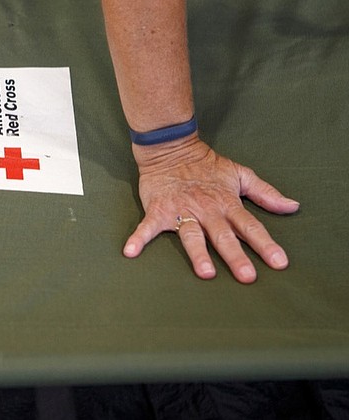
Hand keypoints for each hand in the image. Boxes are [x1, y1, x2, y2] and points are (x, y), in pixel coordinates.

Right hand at [124, 135, 299, 282]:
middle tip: (247, 276)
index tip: (279, 262)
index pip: (250, 226)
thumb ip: (266, 193)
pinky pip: (148, 227)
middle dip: (235, 256)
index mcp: (227, 203)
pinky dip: (138, 238)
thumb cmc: (206, 164)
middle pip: (223, 235)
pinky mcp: (158, 210)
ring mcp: (181, 211)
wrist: (170, 148)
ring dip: (198, 253)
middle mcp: (206, 210)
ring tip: (205, 273)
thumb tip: (292, 207)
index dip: (265, 244)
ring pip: (192, 235)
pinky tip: (131, 252)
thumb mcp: (240, 174)